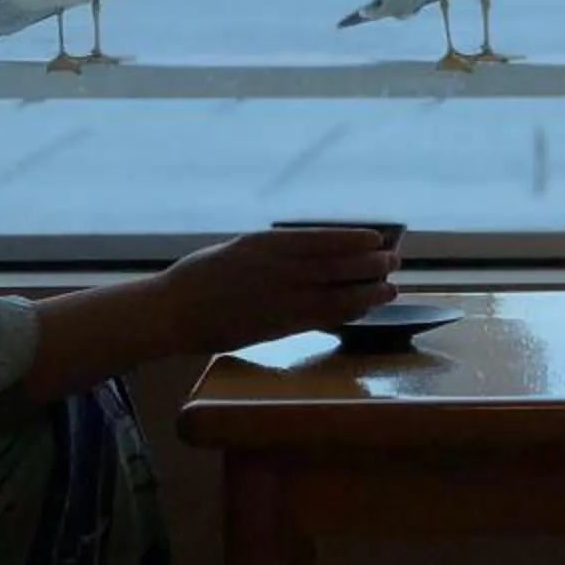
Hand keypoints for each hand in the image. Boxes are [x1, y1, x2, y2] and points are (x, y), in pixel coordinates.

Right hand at [153, 227, 399, 355]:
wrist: (171, 311)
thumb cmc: (202, 277)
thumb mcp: (238, 249)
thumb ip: (274, 252)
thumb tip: (313, 251)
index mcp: (263, 245)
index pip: (319, 240)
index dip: (351, 240)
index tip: (376, 237)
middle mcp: (273, 270)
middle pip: (332, 266)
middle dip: (367, 264)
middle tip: (394, 261)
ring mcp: (274, 300)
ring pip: (331, 294)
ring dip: (365, 291)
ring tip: (390, 288)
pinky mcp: (272, 328)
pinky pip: (317, 319)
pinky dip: (343, 314)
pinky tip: (362, 310)